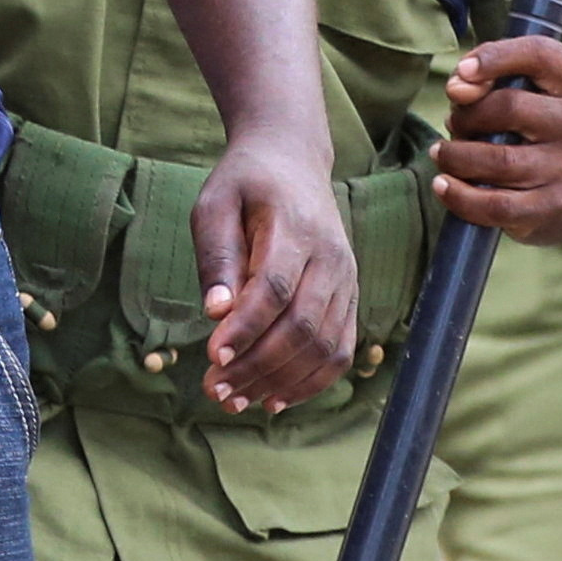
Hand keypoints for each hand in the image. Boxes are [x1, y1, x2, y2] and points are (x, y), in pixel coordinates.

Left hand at [194, 138, 355, 413]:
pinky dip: (310, 382)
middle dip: (257, 365)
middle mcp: (331, 257)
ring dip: (279, 381)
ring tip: (235, 400)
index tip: (212, 357)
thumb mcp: (215, 204)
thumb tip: (215, 314)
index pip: (275, 287)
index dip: (246, 327)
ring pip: (324, 345)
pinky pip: (341, 350)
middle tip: (213, 389)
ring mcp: (347, 280)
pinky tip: (274, 399)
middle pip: (302, 325)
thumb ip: (217, 256)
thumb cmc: (246, 184)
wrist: (293, 160)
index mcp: (296, 227)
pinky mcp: (349, 298)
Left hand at [435, 36, 561, 245]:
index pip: (541, 55)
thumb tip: (458, 88)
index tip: (461, 70)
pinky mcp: (554, 204)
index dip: (495, 57)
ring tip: (443, 153)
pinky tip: (443, 185)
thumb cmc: (529, 113)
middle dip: (468, 115)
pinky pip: (500, 206)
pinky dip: (462, 198)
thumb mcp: (514, 81)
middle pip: (511, 108)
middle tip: (454, 121)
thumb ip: (483, 73)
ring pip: (501, 162)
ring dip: (457, 157)